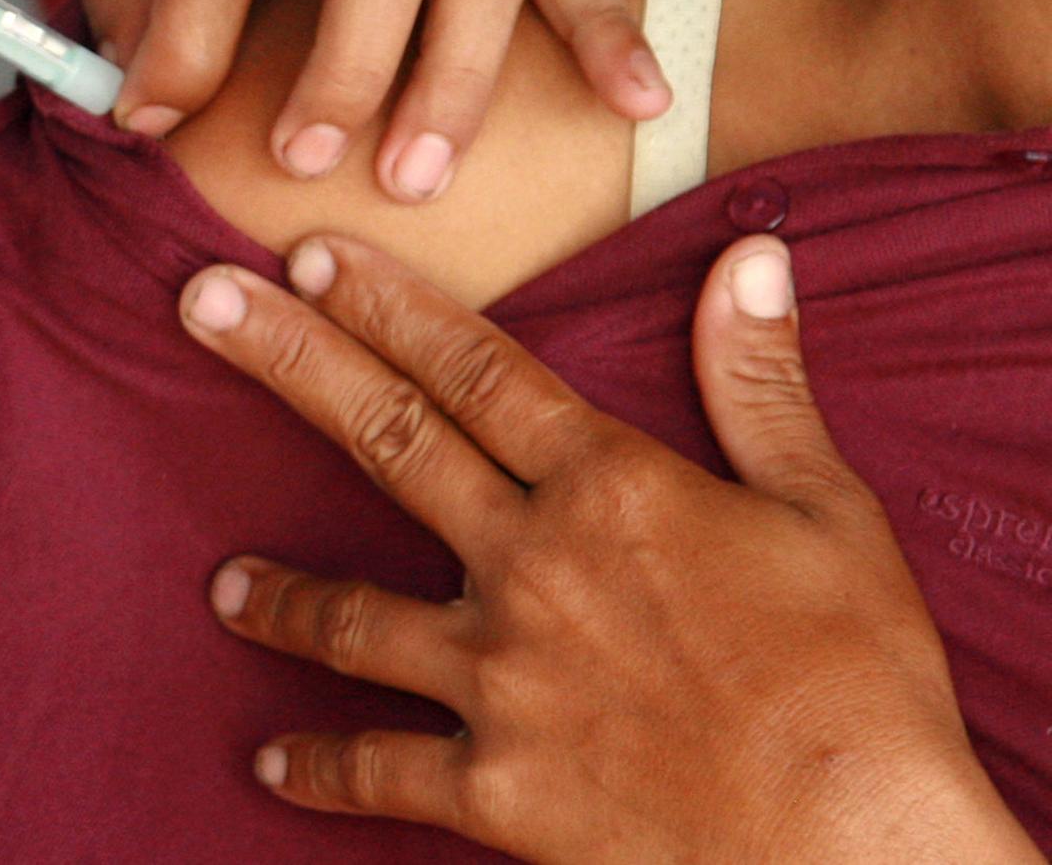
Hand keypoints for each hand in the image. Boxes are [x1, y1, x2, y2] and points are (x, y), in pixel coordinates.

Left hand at [176, 235, 1040, 862]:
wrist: (858, 851)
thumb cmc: (857, 680)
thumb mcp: (829, 511)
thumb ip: (761, 382)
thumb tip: (747, 257)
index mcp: (610, 488)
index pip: (475, 369)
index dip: (386, 304)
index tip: (307, 254)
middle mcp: (531, 567)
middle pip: (387, 441)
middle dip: (287, 362)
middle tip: (199, 304)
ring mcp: (498, 678)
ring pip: (350, 618)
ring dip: (279, 596)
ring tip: (223, 586)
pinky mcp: (492, 783)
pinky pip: (377, 770)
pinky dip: (318, 768)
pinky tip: (270, 762)